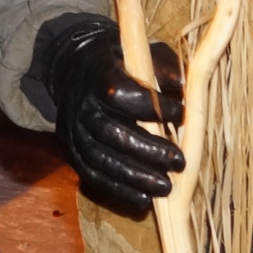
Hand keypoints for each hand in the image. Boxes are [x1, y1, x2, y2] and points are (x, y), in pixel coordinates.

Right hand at [39, 15, 183, 214]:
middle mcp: (81, 104)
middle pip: (111, 133)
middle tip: (179, 163)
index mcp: (97, 74)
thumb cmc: (120, 61)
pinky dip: (119, 191)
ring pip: (102, 159)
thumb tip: (181, 88)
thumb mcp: (141, 51)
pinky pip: (93, 177)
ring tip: (166, 188)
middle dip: (148, 151)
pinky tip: (144, 200)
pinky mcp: (71, 152)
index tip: (181, 114)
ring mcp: (72, 131)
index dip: (150, 106)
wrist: (75, 69)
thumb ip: (164, 66)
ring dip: (135, 177)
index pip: (119, 93)